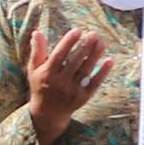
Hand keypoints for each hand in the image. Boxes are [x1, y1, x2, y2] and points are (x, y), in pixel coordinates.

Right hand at [23, 25, 110, 143]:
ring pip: (86, 70)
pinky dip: (103, 72)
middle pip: (75, 62)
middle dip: (85, 47)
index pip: (59, 56)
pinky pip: (95, 83)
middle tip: (93, 33)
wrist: (47, 114)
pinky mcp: (83, 97)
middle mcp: (60, 83)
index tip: (77, 31)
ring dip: (95, 55)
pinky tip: (109, 60)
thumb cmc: (41, 86)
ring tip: (102, 41)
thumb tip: (37, 32)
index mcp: (47, 74)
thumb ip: (37, 51)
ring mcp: (72, 91)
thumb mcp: (34, 70)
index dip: (68, 43)